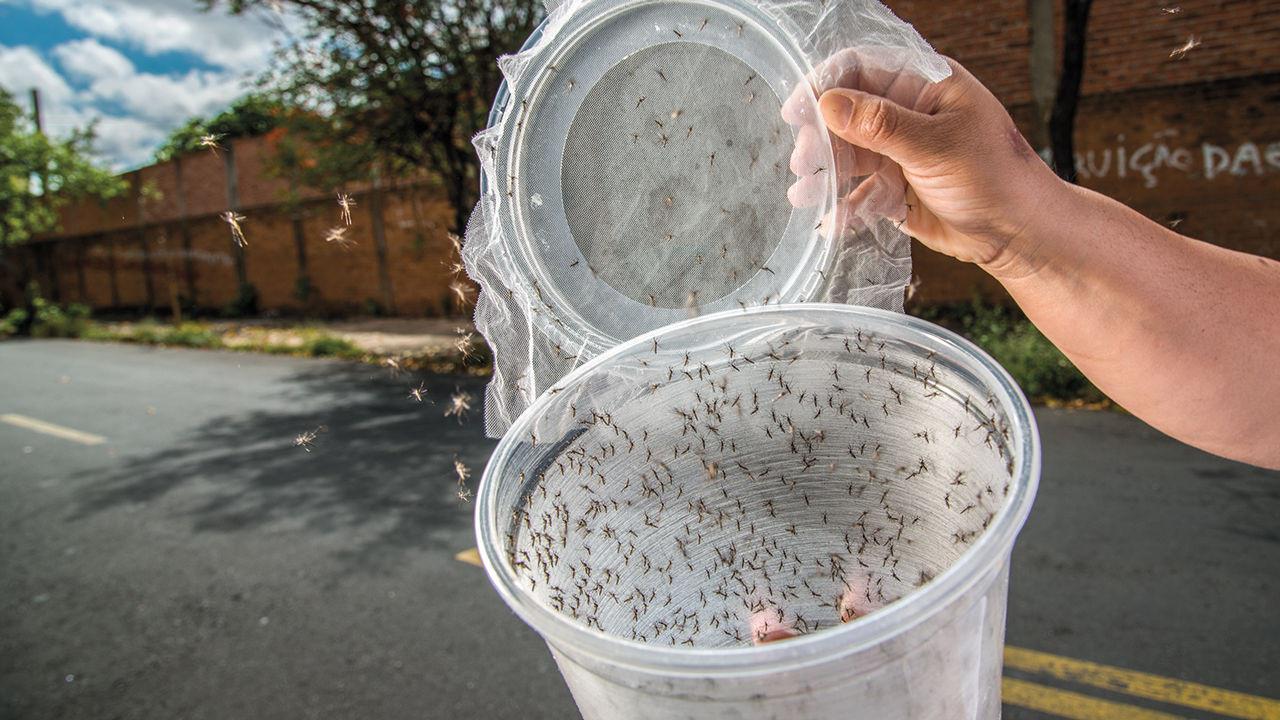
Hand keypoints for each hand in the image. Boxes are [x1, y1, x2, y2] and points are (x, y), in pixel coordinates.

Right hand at [784, 50, 1065, 279]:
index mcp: (924, 84)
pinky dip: (842, 206)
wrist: (1018, 234)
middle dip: (820, 138)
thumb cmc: (994, 177)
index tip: (797, 112)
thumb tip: (829, 103)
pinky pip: (858, 191)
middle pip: (846, 113)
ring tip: (805, 195)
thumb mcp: (936, 146)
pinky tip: (831, 222)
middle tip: (803, 163)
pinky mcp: (895, 187)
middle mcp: (908, 113)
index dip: (826, 85)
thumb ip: (881, 125)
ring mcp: (900, 151)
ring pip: (847, 154)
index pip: (862, 68)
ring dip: (824, 173)